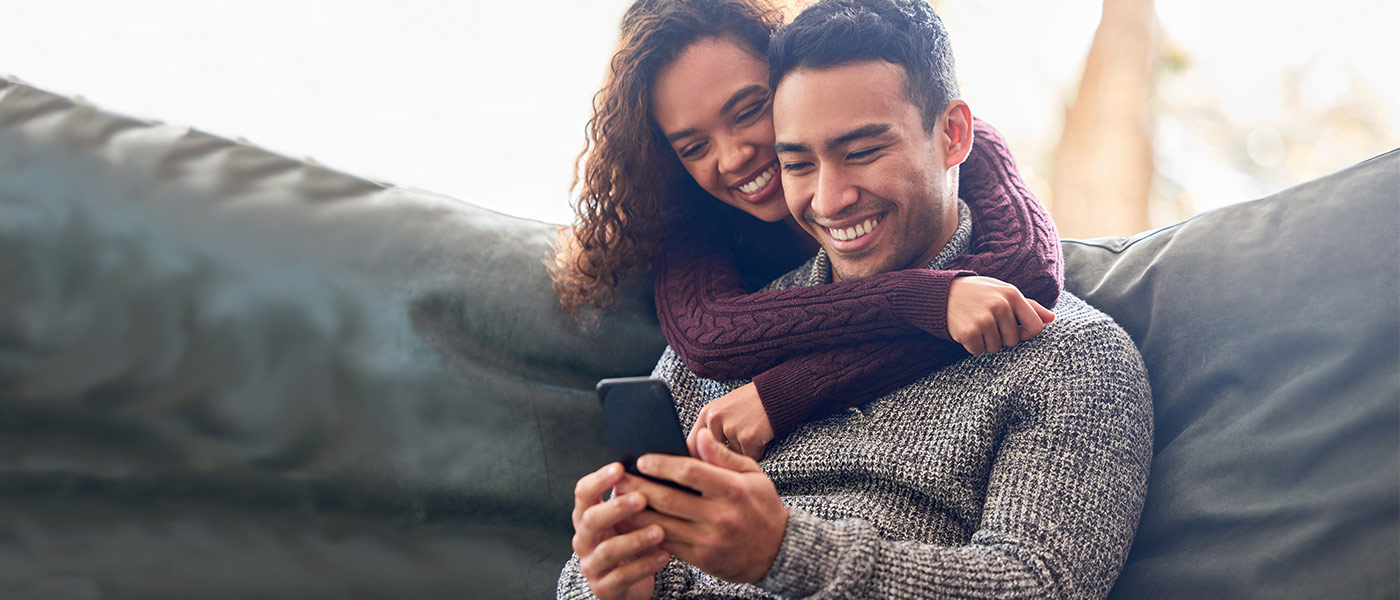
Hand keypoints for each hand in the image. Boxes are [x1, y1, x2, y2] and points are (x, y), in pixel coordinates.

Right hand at [571, 462, 669, 599]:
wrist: (631, 584)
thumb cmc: (634, 541)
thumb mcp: (633, 517)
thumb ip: (638, 492)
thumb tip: (659, 463)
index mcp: (588, 515)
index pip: (583, 492)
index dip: (599, 479)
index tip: (620, 467)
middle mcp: (584, 539)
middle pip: (590, 519)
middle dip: (616, 507)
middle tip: (642, 498)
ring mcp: (592, 565)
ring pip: (607, 550)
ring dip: (634, 539)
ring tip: (660, 531)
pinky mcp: (604, 588)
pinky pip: (621, 577)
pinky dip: (644, 565)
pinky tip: (664, 556)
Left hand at [619, 432, 787, 584]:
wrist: (778, 552)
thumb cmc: (762, 506)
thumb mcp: (753, 474)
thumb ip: (723, 456)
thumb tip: (699, 435)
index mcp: (733, 489)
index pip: (690, 472)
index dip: (662, 465)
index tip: (642, 460)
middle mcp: (721, 516)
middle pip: (669, 499)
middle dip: (639, 488)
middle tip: (619, 478)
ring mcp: (710, 540)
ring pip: (663, 525)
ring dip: (635, 513)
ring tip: (617, 501)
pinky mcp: (703, 558)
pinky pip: (668, 545)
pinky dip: (647, 534)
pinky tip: (632, 525)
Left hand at [686, 383, 773, 459]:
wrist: (777, 394)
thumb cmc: (751, 405)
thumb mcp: (725, 411)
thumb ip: (711, 430)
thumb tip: (700, 458)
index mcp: (707, 413)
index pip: (691, 444)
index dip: (697, 458)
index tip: (705, 466)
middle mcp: (715, 420)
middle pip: (711, 455)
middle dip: (723, 457)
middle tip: (737, 446)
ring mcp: (731, 428)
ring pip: (732, 457)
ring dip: (742, 454)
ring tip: (751, 434)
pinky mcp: (748, 437)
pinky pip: (748, 458)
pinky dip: (756, 452)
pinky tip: (760, 437)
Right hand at [946, 276, 1054, 354]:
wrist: (941, 293)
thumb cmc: (978, 293)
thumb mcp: (1003, 291)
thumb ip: (1028, 306)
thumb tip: (1052, 319)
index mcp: (1012, 294)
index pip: (1035, 327)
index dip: (1026, 334)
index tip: (1014, 330)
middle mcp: (1000, 306)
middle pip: (1013, 341)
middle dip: (1001, 337)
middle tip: (987, 323)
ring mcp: (984, 319)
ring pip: (995, 348)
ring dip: (985, 342)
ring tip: (975, 325)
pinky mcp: (969, 331)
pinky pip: (979, 351)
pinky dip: (972, 345)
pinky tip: (966, 330)